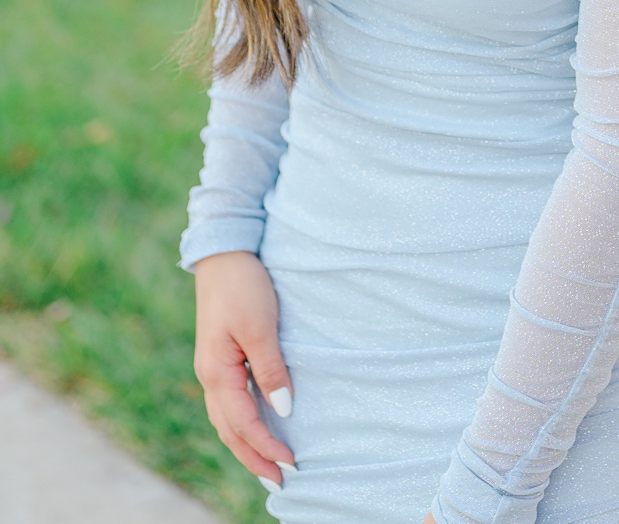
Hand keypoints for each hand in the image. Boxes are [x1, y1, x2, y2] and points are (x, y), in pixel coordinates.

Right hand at [192, 250, 293, 485]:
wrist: (225, 255)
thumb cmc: (244, 287)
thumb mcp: (260, 327)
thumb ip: (271, 369)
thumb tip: (283, 409)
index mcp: (216, 373)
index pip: (242, 423)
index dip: (265, 447)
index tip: (290, 465)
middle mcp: (210, 377)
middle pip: (230, 430)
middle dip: (253, 457)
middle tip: (280, 480)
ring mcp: (214, 369)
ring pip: (227, 419)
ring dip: (246, 445)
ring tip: (268, 465)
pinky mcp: (223, 359)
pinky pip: (231, 402)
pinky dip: (243, 423)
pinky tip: (258, 427)